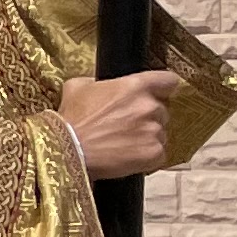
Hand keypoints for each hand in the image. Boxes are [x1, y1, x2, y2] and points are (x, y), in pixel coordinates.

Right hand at [62, 70, 185, 179]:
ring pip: (160, 132)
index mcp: (135, 86)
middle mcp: (149, 107)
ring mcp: (154, 131)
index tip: (159, 92)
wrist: (69, 151)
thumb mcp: (76, 87)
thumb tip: (100, 85)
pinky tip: (127, 156)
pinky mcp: (155, 153)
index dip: (162, 86)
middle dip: (147, 116)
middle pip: (161, 110)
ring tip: (123, 143)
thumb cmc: (71, 119)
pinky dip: (146, 155)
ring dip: (146, 136)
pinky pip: (158, 152)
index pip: (167, 80)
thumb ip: (96, 82)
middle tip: (126, 124)